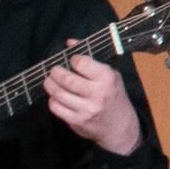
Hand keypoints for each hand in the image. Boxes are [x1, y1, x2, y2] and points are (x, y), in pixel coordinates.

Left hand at [45, 40, 140, 154]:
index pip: (82, 63)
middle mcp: (97, 93)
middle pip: (65, 79)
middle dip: (55, 72)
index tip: (71, 60)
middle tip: (54, 70)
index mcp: (107, 78)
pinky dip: (52, 99)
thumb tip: (69, 42)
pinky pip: (55, 107)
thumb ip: (89, 58)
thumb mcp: (109, 75)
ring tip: (50, 81)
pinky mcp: (76, 121)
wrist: (120, 126)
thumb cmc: (113, 95)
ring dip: (49, 84)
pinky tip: (56, 96)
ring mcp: (86, 108)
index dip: (73, 59)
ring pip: (57, 93)